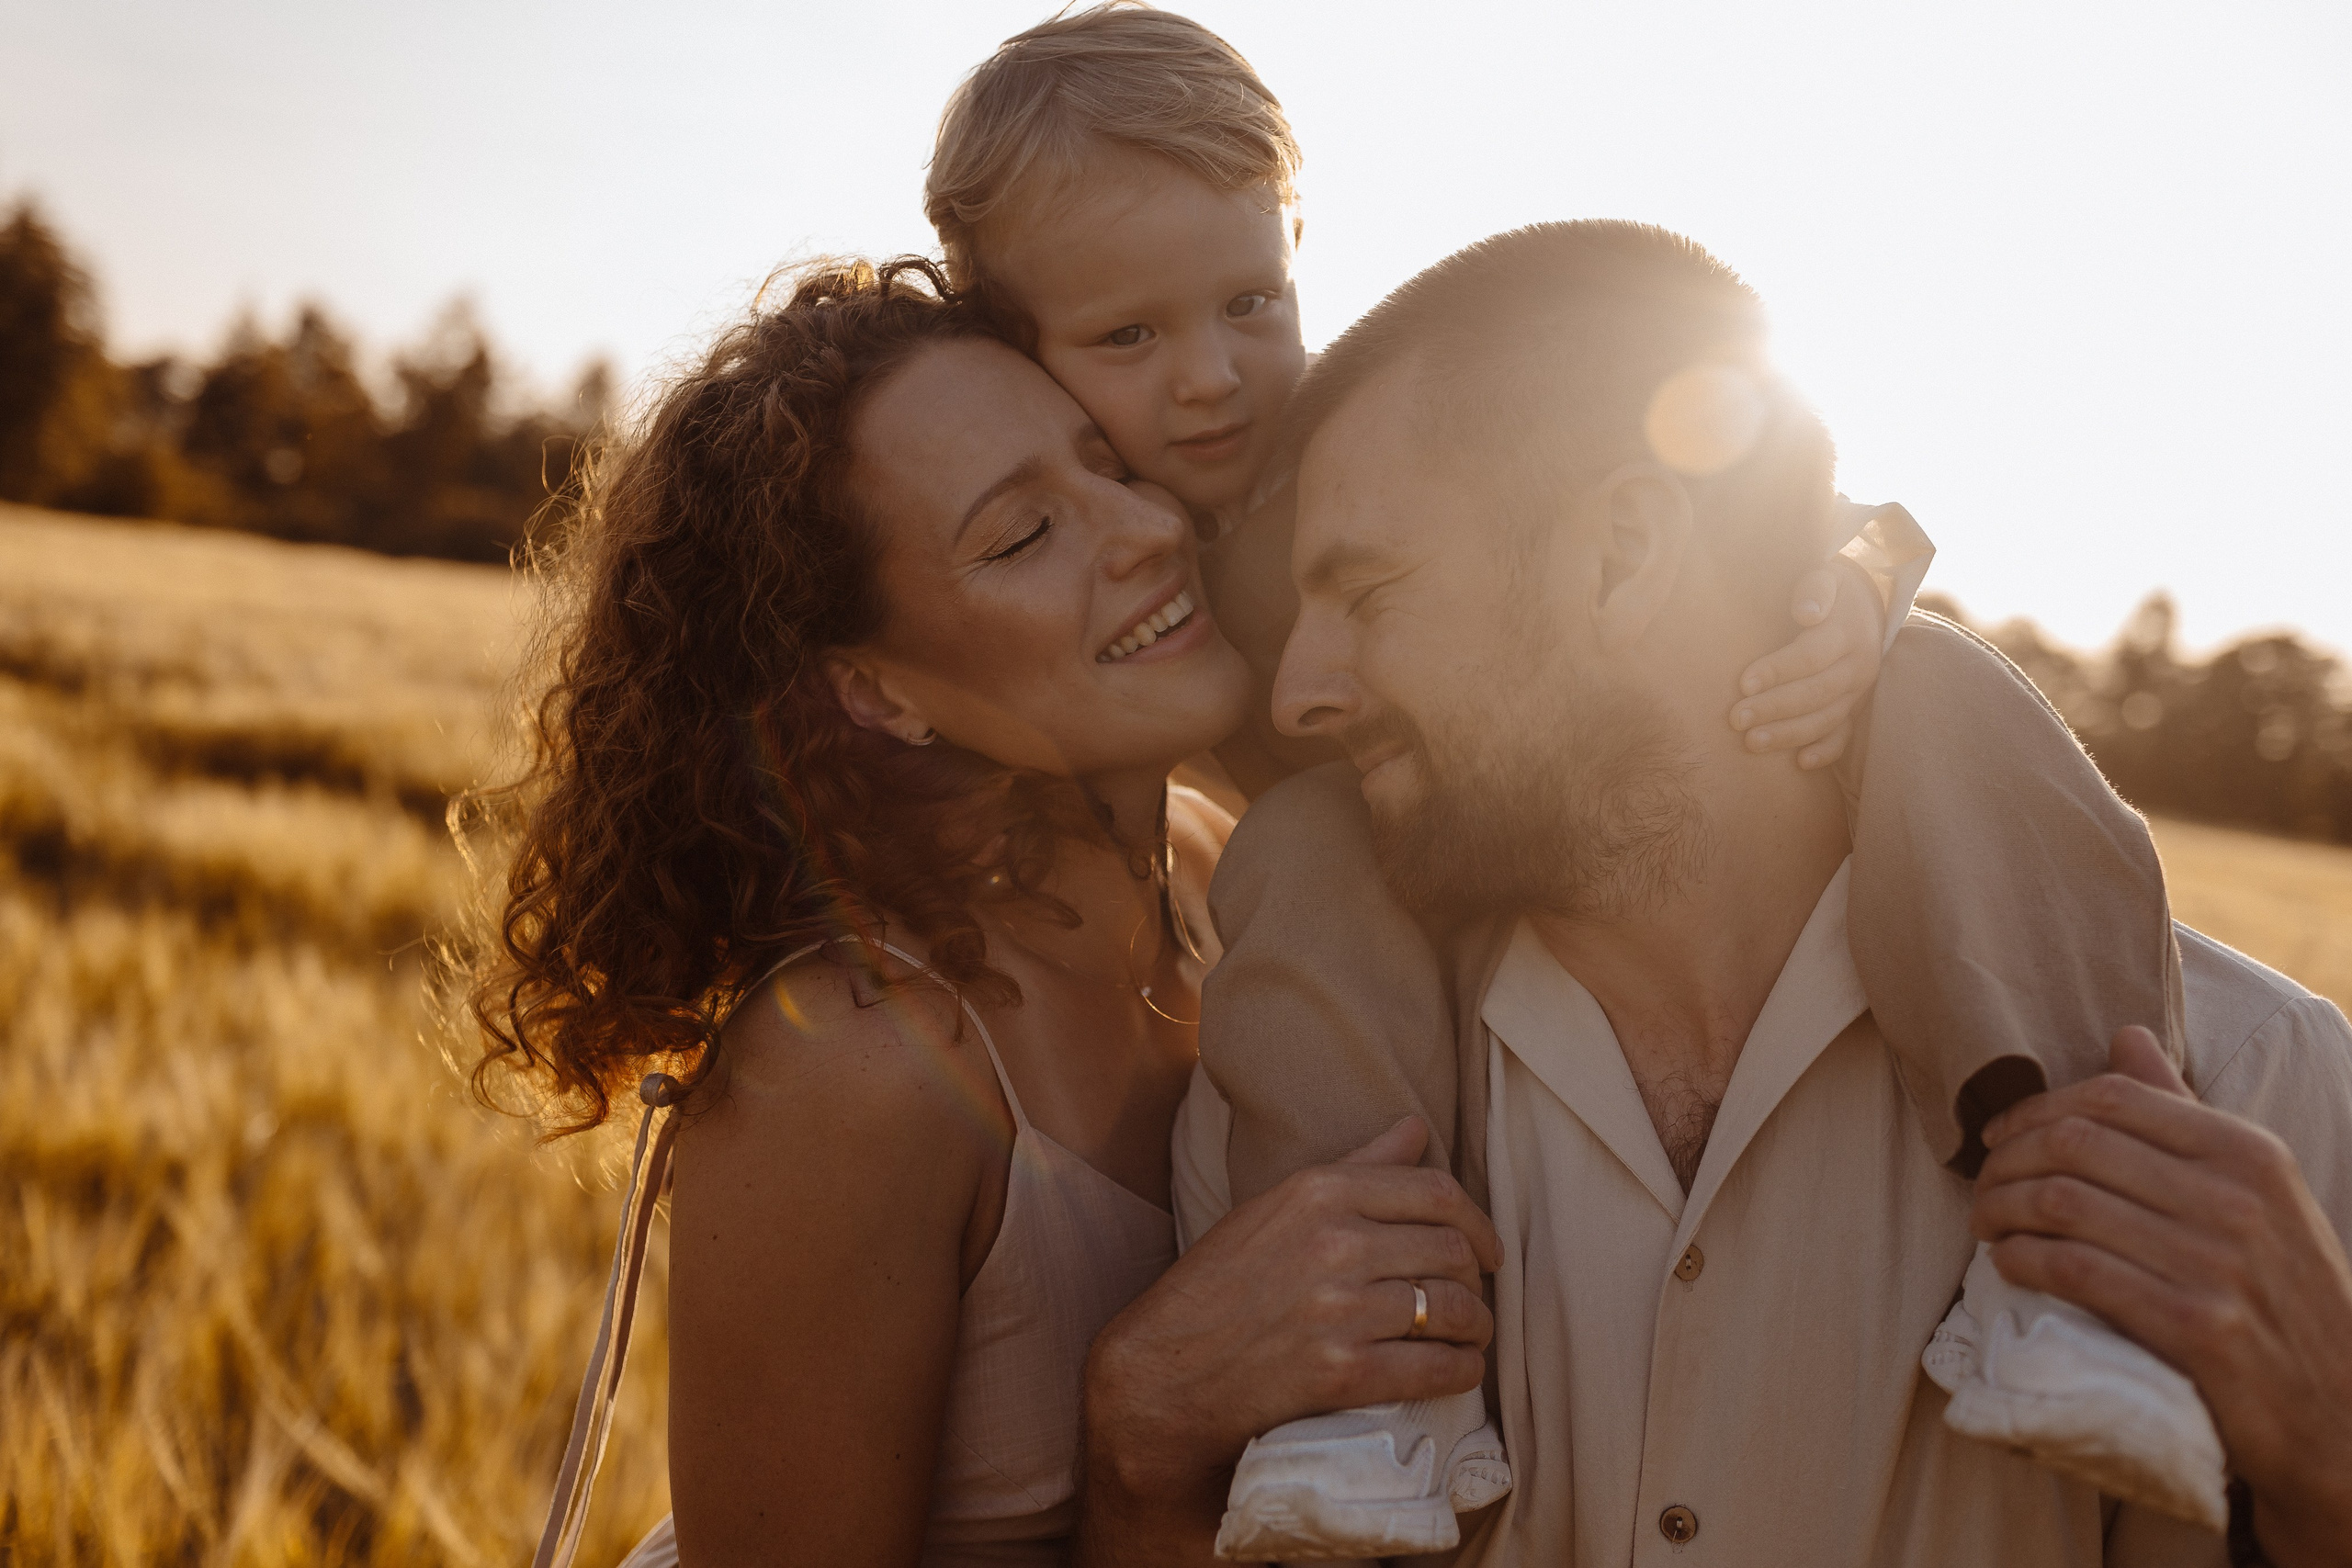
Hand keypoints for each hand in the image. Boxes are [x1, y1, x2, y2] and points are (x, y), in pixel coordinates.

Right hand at [1075, 1118, 1499, 1562]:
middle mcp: (1335, 1242)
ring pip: (1453, 1308)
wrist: (1166, 1371)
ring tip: (1470, 1336)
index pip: (1435, 1191)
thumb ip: (1355, 1167)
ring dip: (1476, 1326)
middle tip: (1475, 1298)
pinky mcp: (1344, 1371)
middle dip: (1477, 1279)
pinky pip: (1436, 1367)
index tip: (1486, 1249)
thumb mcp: (1277, 1208)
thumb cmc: (1219, 1286)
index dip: (1477, 1223)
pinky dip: (1461, 1371)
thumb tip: (1416, 1126)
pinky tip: (1458, 1371)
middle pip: (1452, 1249)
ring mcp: (1341, 1308)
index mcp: (1319, 1191)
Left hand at [1728, 557, 1885, 769]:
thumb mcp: (1825, 576)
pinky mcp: (1856, 709)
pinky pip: (1845, 735)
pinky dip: (1826, 752)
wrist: (1866, 606)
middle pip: (1816, 693)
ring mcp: (1859, 692)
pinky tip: (1800, 763)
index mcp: (1848, 632)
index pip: (1811, 656)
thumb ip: (1814, 588)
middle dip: (1774, 708)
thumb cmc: (1828, 591)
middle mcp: (1858, 665)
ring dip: (1790, 734)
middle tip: (1736, 719)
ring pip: (1827, 719)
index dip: (1777, 670)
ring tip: (1751, 743)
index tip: (1742, 683)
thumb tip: (1807, 612)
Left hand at [1971, 1027, 2351, 1564]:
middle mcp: (2238, 1198)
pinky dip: (2022, 1259)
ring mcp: (2218, 1264)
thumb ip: (2185, 1114)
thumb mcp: (2256, 1190)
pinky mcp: (2196, 1329)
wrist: (2340, 1408)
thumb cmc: (2282, 1289)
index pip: (2111, 1097)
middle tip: (1981, 1184)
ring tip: (1985, 1223)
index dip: (2034, 1110)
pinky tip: (2008, 1263)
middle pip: (2075, 1145)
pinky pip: (2075, 1270)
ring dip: (2002, 1209)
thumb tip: (2126, 1035)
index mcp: (2248, 1151)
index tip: (1997, 1136)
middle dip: (2005, 1160)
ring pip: (2064, 1203)